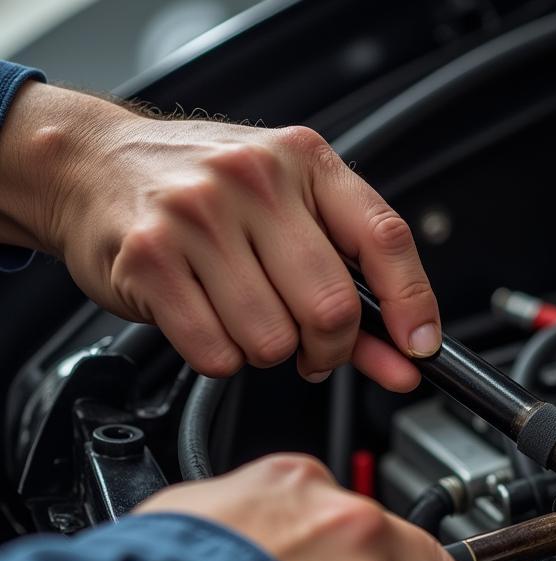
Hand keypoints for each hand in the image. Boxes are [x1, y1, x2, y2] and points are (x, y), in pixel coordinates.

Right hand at [0, 82, 439, 386]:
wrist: (94, 163)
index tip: (417, 348)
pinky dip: (221, 358)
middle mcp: (254, 180)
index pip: (384, 239)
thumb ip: (352, 286)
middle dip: (330, 349)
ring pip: (273, 341)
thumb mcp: (288, 215)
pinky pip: (217, 354)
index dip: (413, 305)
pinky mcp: (150, 259)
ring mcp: (198, 216)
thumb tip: (404, 358)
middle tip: (314, 349)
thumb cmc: (203, 192)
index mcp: (304, 162)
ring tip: (245, 317)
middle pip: (331, 307)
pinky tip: (207, 321)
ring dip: (268, 353)